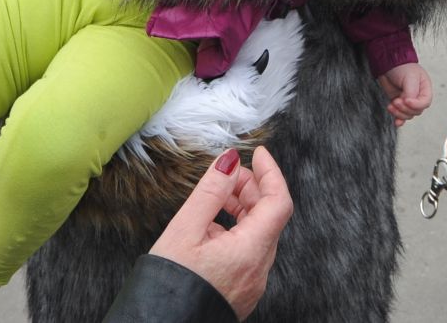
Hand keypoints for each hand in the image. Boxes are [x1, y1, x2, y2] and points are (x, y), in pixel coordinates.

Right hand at [148, 146, 293, 319]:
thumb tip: (229, 161)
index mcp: (251, 251)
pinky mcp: (241, 292)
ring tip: (216, 199)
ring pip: (259, 235)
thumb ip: (210, 192)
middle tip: (227, 175)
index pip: (279, 201)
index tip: (257, 154)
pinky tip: (211, 229)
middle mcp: (259, 270)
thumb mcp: (185, 230)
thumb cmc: (167, 284)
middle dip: (251, 189)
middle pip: (269, 217)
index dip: (271, 172)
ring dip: (243, 210)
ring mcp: (252, 284)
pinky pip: (249, 253)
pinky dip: (237, 232)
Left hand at [377, 63, 433, 126]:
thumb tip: (409, 103)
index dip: (416, 104)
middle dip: (405, 108)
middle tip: (397, 101)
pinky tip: (396, 122)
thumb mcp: (410, 77)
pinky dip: (399, 119)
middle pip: (416, 111)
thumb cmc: (402, 66)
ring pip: (408, 114)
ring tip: (392, 105)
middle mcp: (418, 95)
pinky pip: (401, 116)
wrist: (388, 63)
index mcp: (425, 88)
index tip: (406, 100)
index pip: (425, 102)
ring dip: (399, 113)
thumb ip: (411, 92)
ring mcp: (408, 100)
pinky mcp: (399, 103)